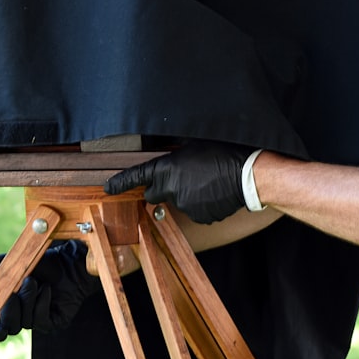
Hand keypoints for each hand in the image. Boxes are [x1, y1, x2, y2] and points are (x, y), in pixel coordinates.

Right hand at [0, 239, 99, 340]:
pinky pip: (41, 320)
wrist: (68, 263)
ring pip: (25, 322)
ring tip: (35, 282)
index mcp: (7, 309)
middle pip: (9, 328)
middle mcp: (21, 318)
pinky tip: (46, 289)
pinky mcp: (53, 322)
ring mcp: (38, 322)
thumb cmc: (42, 264)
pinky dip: (41, 303)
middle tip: (15, 292)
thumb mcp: (16, 261)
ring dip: (28, 299)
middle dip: (10, 310)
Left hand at [104, 141, 252, 223]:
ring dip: (187, 194)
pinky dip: (202, 204)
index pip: (136, 176)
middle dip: (160, 188)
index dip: (120, 182)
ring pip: (178, 202)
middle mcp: (173, 190)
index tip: (109, 187)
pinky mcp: (201, 217)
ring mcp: (187, 206)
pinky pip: (196, 211)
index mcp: (168, 169)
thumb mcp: (196, 142)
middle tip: (180, 177)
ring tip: (208, 182)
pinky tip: (216, 192)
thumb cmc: (225, 152)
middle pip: (155, 193)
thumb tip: (170, 142)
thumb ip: (177, 147)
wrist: (250, 175)